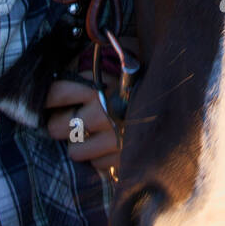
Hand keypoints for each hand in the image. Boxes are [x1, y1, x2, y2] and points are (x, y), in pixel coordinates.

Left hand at [43, 36, 139, 172]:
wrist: (179, 90)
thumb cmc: (142, 74)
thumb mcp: (117, 60)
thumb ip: (90, 64)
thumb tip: (60, 68)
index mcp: (98, 85)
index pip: (56, 92)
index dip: (45, 97)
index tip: (44, 101)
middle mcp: (102, 111)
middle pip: (56, 127)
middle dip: (59, 123)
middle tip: (67, 120)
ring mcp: (113, 136)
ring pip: (74, 151)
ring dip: (79, 144)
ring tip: (89, 134)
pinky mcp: (125, 156)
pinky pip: (97, 164)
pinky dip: (100, 156)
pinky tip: (109, 144)